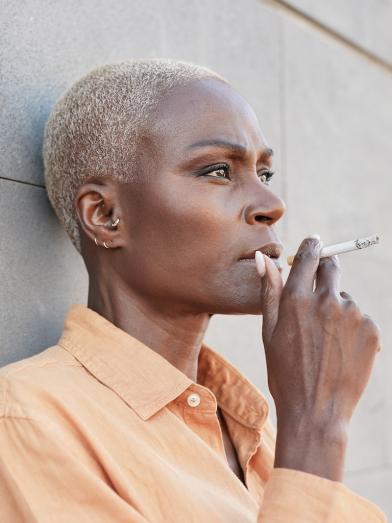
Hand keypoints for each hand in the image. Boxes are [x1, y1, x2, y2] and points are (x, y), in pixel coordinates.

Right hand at [257, 236, 380, 479]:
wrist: (316, 412)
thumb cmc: (285, 373)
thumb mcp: (269, 332)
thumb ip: (268, 290)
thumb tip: (263, 258)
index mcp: (296, 299)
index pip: (309, 255)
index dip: (312, 246)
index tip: (315, 243)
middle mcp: (326, 300)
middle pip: (332, 268)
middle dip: (325, 273)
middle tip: (318, 297)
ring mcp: (352, 315)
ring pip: (345, 298)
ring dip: (337, 309)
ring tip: (326, 342)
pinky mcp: (372, 330)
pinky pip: (361, 318)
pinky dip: (352, 328)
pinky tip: (340, 351)